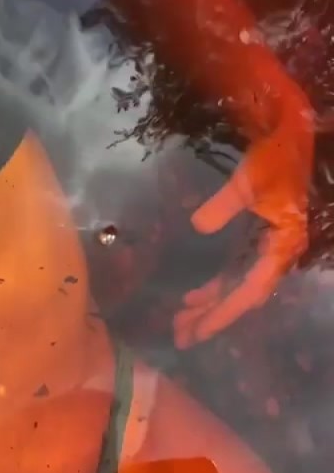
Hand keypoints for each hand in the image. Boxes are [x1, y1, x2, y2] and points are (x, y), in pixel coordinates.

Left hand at [174, 96, 313, 348]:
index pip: (248, 291)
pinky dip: (214, 286)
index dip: (222, 313)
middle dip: (211, 317)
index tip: (198, 332)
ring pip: (236, 287)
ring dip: (210, 304)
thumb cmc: (274, 158)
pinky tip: (193, 298)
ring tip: (181, 321)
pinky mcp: (257, 240)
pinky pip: (235, 272)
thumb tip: (198, 226)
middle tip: (180, 337)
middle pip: (240, 296)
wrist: (291, 136)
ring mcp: (267, 249)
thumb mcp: (249, 182)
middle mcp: (276, 255)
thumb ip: (223, 205)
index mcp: (281, 247)